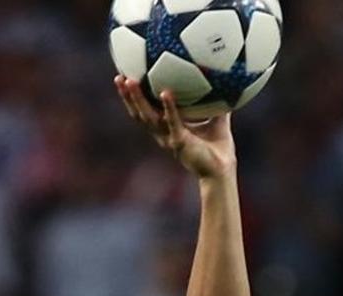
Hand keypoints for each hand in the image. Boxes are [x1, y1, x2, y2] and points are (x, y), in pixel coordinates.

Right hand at [115, 76, 235, 178]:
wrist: (222, 171)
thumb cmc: (219, 148)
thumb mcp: (217, 120)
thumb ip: (216, 103)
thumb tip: (223, 82)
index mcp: (167, 130)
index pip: (145, 112)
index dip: (134, 98)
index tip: (126, 79)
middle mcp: (163, 135)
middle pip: (138, 114)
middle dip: (127, 97)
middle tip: (119, 78)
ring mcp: (169, 139)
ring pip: (148, 117)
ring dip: (138, 99)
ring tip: (131, 81)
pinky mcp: (180, 142)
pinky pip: (172, 122)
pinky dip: (168, 107)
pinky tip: (166, 92)